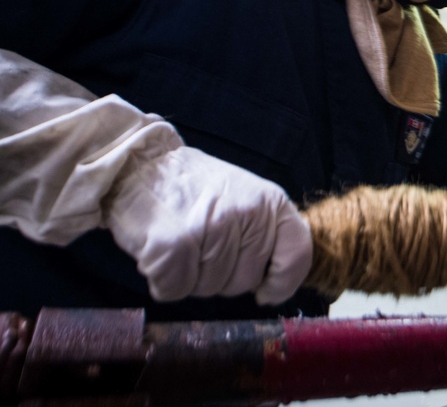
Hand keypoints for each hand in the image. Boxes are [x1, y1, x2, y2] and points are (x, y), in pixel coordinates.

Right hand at [104, 145, 312, 304]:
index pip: (296, 253)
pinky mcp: (174, 245)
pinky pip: (175, 290)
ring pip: (209, 289)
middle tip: (200, 243)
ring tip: (180, 240)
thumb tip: (273, 284)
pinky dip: (163, 281)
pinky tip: (159, 251)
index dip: (283, 282)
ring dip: (190, 278)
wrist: (138, 164)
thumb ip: (265, 233)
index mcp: (270, 202)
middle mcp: (247, 214)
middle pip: (245, 282)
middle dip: (221, 276)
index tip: (265, 292)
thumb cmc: (193, 188)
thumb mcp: (245, 197)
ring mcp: (211, 229)